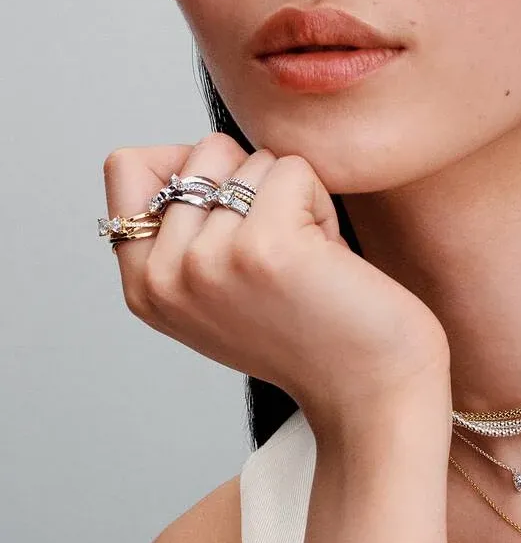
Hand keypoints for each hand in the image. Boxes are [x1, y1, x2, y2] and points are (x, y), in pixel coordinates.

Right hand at [103, 134, 450, 431]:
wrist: (371, 391)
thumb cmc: (310, 330)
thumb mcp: (220, 289)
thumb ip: (185, 232)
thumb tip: (189, 153)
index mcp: (144, 286)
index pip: (128, 166)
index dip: (191, 168)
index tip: (235, 216)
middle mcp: (165, 276)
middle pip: (203, 151)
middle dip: (255, 184)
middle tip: (283, 250)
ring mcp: (208, 261)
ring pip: (252, 158)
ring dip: (294, 198)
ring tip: (309, 260)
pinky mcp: (263, 247)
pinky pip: (293, 169)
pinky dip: (323, 203)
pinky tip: (329, 258)